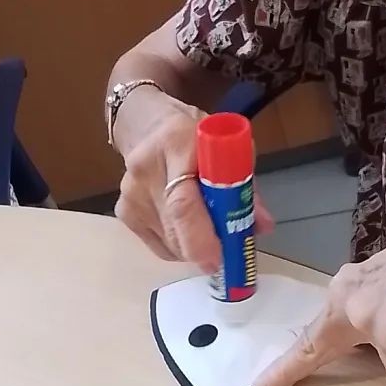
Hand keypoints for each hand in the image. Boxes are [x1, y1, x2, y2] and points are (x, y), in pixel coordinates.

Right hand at [114, 93, 274, 270]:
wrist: (146, 126)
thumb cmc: (193, 137)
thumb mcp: (226, 148)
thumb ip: (244, 186)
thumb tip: (261, 226)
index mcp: (176, 145)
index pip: (183, 202)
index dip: (202, 236)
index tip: (220, 259)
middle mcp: (145, 170)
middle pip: (175, 228)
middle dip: (206, 249)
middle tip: (228, 253)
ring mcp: (130, 195)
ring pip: (170, 243)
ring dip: (195, 247)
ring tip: (208, 227)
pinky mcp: (124, 213)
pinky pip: (160, 246)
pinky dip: (181, 245)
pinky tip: (187, 225)